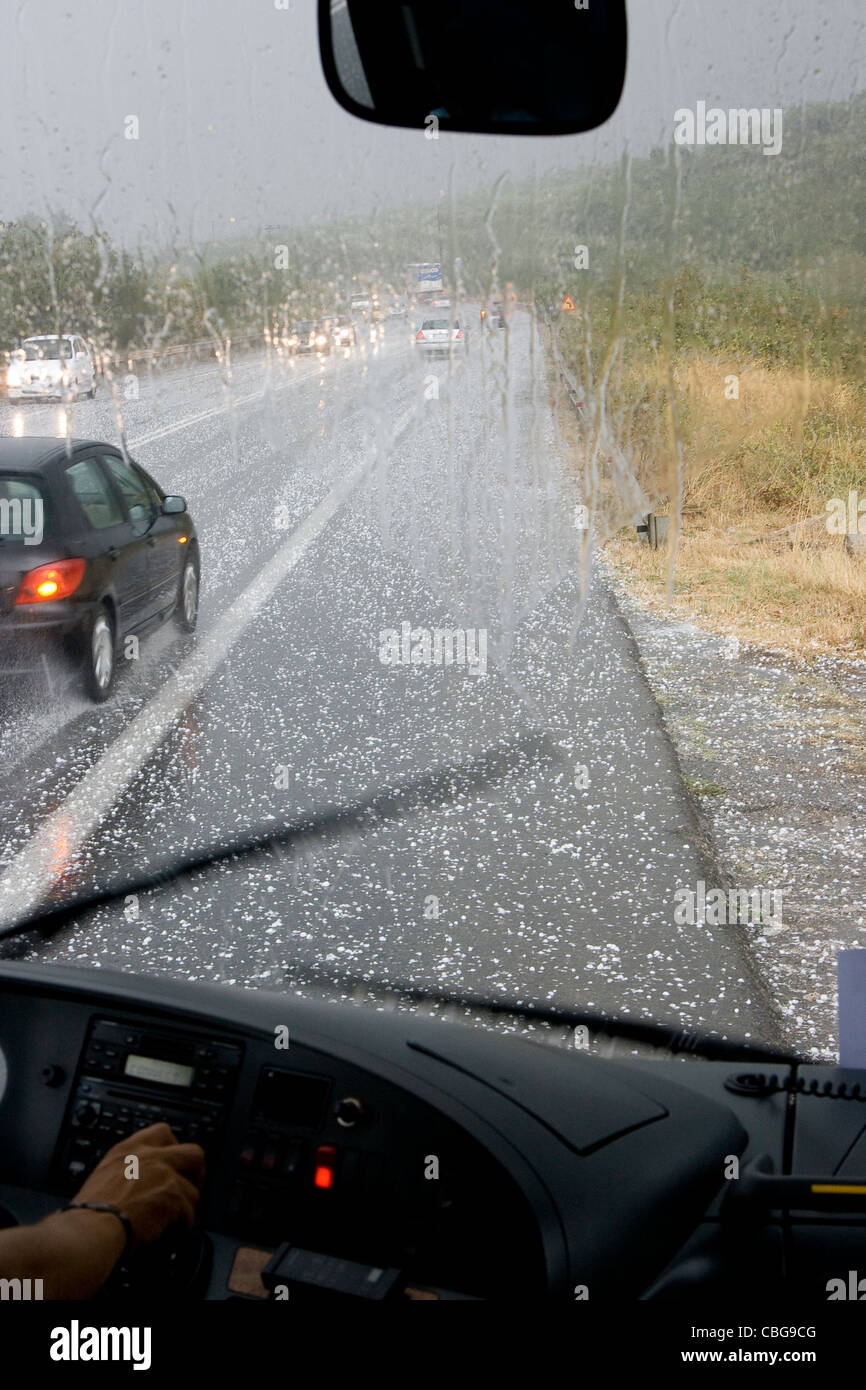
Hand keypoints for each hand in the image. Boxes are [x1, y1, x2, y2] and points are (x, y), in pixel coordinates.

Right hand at [73, 1122, 205, 1249]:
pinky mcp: (172, 1195)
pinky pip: (190, 1215)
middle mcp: (149, 1156)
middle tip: (187, 1190)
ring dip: (184, 1210)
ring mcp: (163, 1173)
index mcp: (128, 1150)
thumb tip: (141, 1183)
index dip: (174, 1150)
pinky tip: (168, 1237)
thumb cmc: (87, 1217)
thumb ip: (127, 1172)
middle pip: (193, 1153)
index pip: (163, 1133)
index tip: (174, 1166)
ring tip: (171, 1223)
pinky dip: (181, 1230)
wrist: (87, 1233)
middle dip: (195, 1174)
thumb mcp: (103, 1178)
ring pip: (193, 1190)